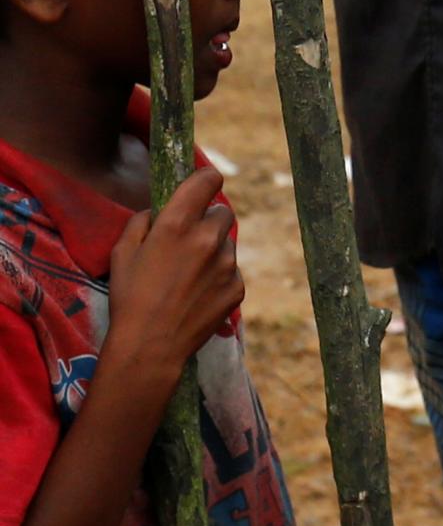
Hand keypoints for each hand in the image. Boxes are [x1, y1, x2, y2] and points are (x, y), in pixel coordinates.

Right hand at [103, 168, 241, 389]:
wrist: (150, 346)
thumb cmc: (129, 298)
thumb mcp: (122, 253)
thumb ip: (142, 222)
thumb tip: (158, 210)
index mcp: (177, 224)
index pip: (208, 179)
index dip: (204, 180)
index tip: (199, 186)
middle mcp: (209, 238)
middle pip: (222, 212)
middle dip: (206, 221)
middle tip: (186, 241)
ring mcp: (227, 263)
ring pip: (227, 243)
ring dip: (213, 251)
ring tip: (187, 276)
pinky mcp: (238, 286)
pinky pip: (231, 271)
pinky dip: (218, 277)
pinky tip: (196, 295)